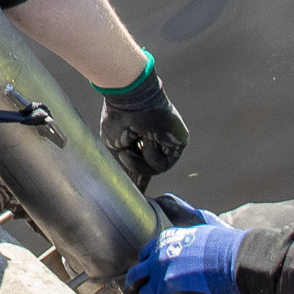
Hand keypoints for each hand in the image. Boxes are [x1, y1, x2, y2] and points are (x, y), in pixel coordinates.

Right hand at [95, 55, 188, 186]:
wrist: (130, 100)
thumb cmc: (119, 118)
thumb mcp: (115, 146)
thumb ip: (123, 165)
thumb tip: (126, 184)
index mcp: (142, 138)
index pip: (141, 163)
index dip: (137, 178)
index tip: (135, 193)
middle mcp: (157, 140)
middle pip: (150, 168)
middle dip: (138, 172)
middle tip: (129, 172)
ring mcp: (168, 142)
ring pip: (155, 169)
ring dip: (138, 162)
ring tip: (131, 145)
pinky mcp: (179, 143)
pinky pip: (163, 164)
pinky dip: (150, 155)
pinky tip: (146, 139)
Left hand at [123, 192, 240, 293]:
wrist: (236, 260)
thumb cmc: (224, 243)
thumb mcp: (198, 222)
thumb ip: (182, 216)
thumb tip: (168, 201)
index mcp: (163, 241)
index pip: (142, 257)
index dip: (146, 269)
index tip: (151, 277)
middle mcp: (157, 259)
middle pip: (133, 278)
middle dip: (135, 289)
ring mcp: (161, 279)